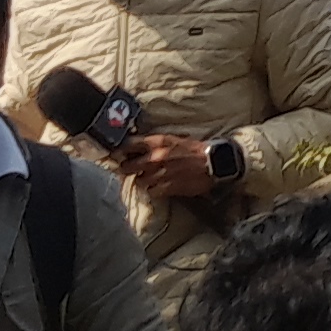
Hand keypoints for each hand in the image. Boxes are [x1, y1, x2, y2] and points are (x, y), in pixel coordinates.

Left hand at [114, 132, 229, 198]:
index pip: (130, 145)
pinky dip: (152, 189)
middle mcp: (155, 158)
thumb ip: (156, 143)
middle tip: (126, 169)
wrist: (213, 162)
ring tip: (146, 178)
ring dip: (141, 179)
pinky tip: (157, 186)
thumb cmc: (195, 149)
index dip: (121, 149)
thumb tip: (139, 147)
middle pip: (128, 166)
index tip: (117, 153)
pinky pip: (151, 191)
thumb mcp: (174, 139)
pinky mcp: (167, 187)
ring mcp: (160, 174)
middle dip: (125, 168)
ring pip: (139, 180)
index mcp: (158, 142)